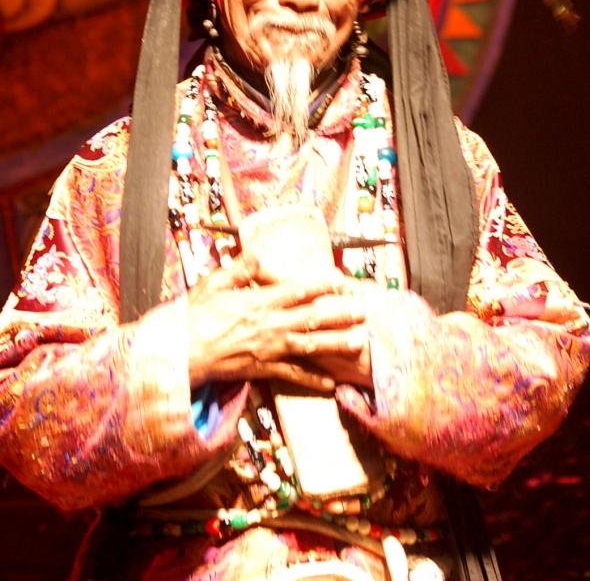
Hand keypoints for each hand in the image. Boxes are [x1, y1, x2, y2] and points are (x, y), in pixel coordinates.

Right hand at [186, 263, 367, 390]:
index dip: (322, 285)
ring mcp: (269, 350)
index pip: (298, 291)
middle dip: (340, 314)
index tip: (342, 280)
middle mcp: (270, 326)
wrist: (180, 355)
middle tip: (364, 310)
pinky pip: (292, 375)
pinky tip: (331, 382)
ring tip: (358, 342)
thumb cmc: (195, 316)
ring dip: (336, 344)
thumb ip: (241, 267)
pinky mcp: (263, 370)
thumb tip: (261, 252)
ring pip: (310, 346)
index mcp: (260, 302)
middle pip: (312, 319)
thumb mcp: (215, 283)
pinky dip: (313, 379)